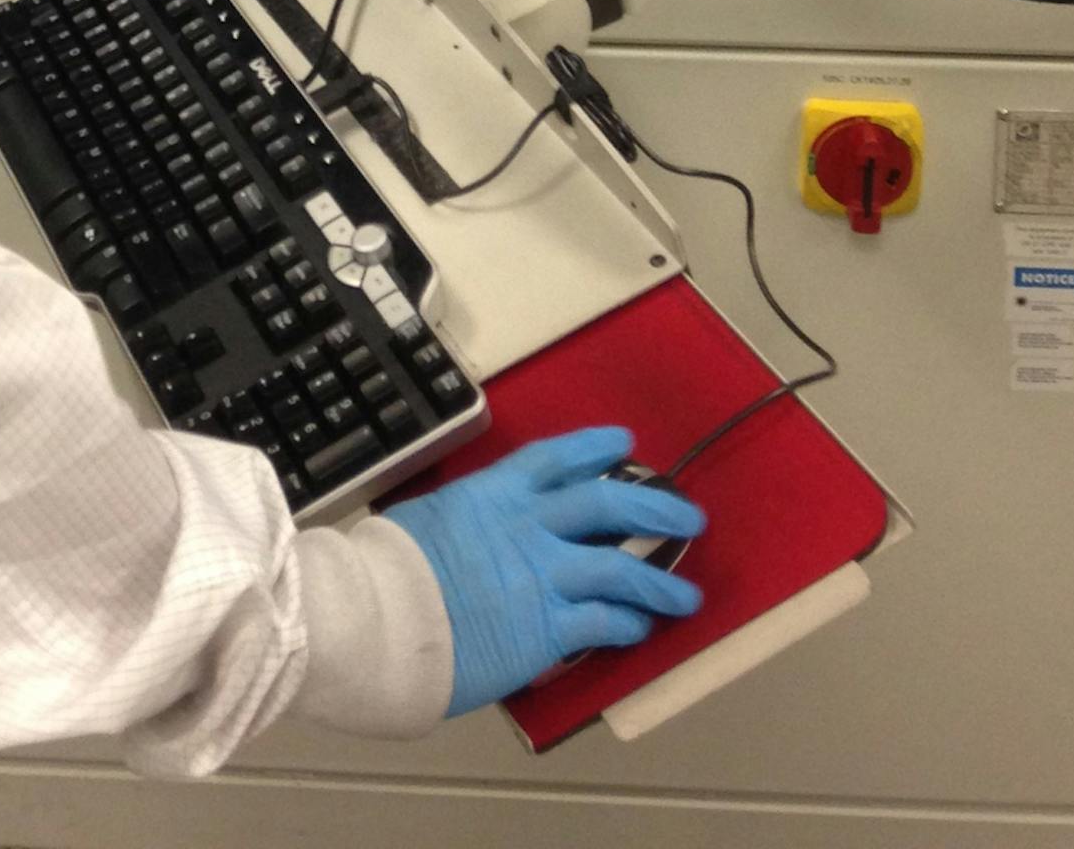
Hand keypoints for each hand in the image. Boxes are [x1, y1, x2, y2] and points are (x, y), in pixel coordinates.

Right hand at [385, 426, 704, 716]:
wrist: (385, 618)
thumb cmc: (391, 569)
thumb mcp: (427, 520)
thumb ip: (464, 522)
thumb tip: (471, 531)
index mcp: (494, 493)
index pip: (555, 459)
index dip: (594, 448)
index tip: (624, 442)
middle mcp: (529, 527)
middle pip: (606, 504)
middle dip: (653, 506)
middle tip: (687, 514)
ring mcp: (544, 577)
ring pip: (621, 570)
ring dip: (659, 583)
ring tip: (688, 595)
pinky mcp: (549, 629)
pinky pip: (603, 623)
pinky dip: (627, 626)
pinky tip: (640, 630)